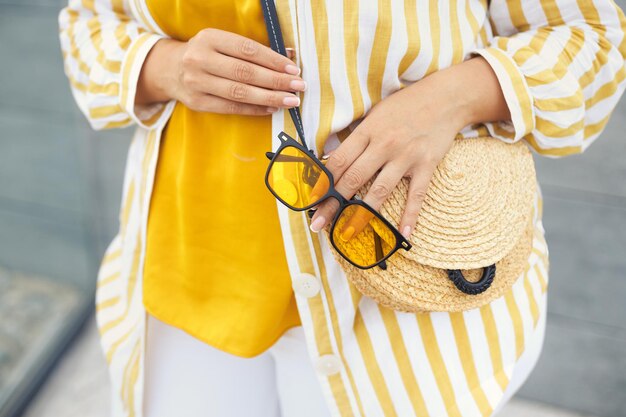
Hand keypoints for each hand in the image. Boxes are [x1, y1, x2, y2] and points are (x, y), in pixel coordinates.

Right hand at [136, 29, 304, 114]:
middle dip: (276, 81)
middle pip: (245, 73)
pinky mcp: (197, 103)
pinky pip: (231, 107)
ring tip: (290, 100)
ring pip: (239, 93)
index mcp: (209, 38)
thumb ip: (253, 50)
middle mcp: (200, 59)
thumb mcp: (223, 43)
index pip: (248, 49)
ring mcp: (197, 82)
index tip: (293, 69)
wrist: (169, 70)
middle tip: (298, 87)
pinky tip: (271, 108)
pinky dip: (254, 109)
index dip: (273, 60)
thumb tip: (289, 56)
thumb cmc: (207, 54)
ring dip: (269, 98)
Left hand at [309, 57, 510, 239]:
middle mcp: (384, 145)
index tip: (311, 200)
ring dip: (361, 215)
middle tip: (318, 224)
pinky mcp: (426, 165)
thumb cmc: (405, 105)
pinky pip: (417, 196)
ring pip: (380, 191)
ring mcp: (406, 157)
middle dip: (332, 204)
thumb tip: (332, 160)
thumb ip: (356, 138)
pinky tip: (403, 235)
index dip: (322, 182)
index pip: (339, 160)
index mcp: (368, 131)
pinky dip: (410, 216)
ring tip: (346, 234)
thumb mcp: (375, 114)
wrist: (446, 97)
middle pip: (353, 179)